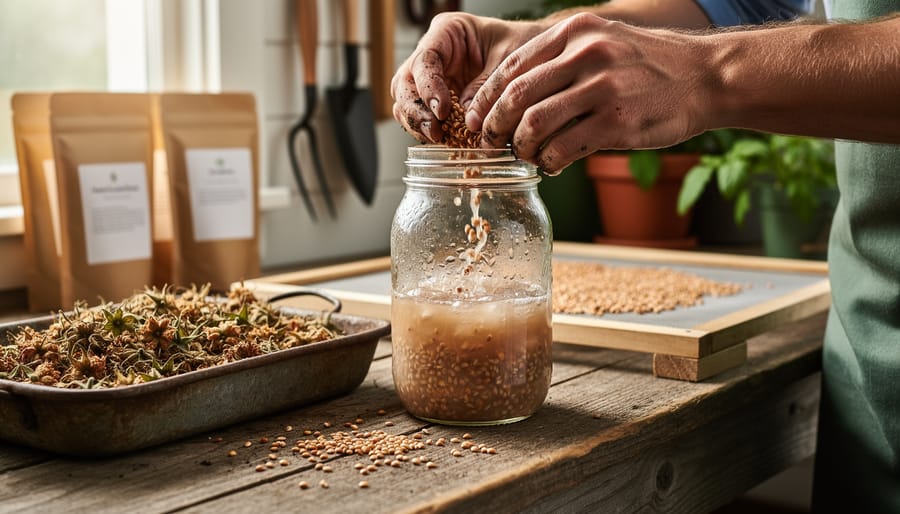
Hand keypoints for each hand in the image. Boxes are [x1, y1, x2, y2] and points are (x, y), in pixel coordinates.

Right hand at [391, 12, 545, 142]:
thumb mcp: (511, 59)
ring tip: (439, 139)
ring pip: (406, 103)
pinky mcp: (438, 101)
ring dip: (418, 125)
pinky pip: (422, 118)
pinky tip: (445, 141)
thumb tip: (467, 119)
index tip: (443, 111)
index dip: (428, 88)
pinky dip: (430, 132)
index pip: (424, 61)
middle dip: (416, 111)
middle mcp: (433, 55)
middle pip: (405, 84)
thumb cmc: (526, 45)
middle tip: (435, 132)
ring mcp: (432, 79)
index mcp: (446, 32)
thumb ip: (487, 86)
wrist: (538, 56)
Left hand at [466, 14, 712, 173]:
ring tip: (524, 155)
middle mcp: (586, 54)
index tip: (476, 117)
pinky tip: (551, 164)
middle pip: (516, 96)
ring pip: (535, 124)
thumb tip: (513, 94)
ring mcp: (602, 88)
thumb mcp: (604, 41)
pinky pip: (564, 147)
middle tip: (489, 143)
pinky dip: (548, 161)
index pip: (513, 66)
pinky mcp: (617, 122)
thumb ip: (562, 58)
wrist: (706, 77)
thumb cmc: (650, 65)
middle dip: (494, 125)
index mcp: (576, 32)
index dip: (486, 97)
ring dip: (520, 147)